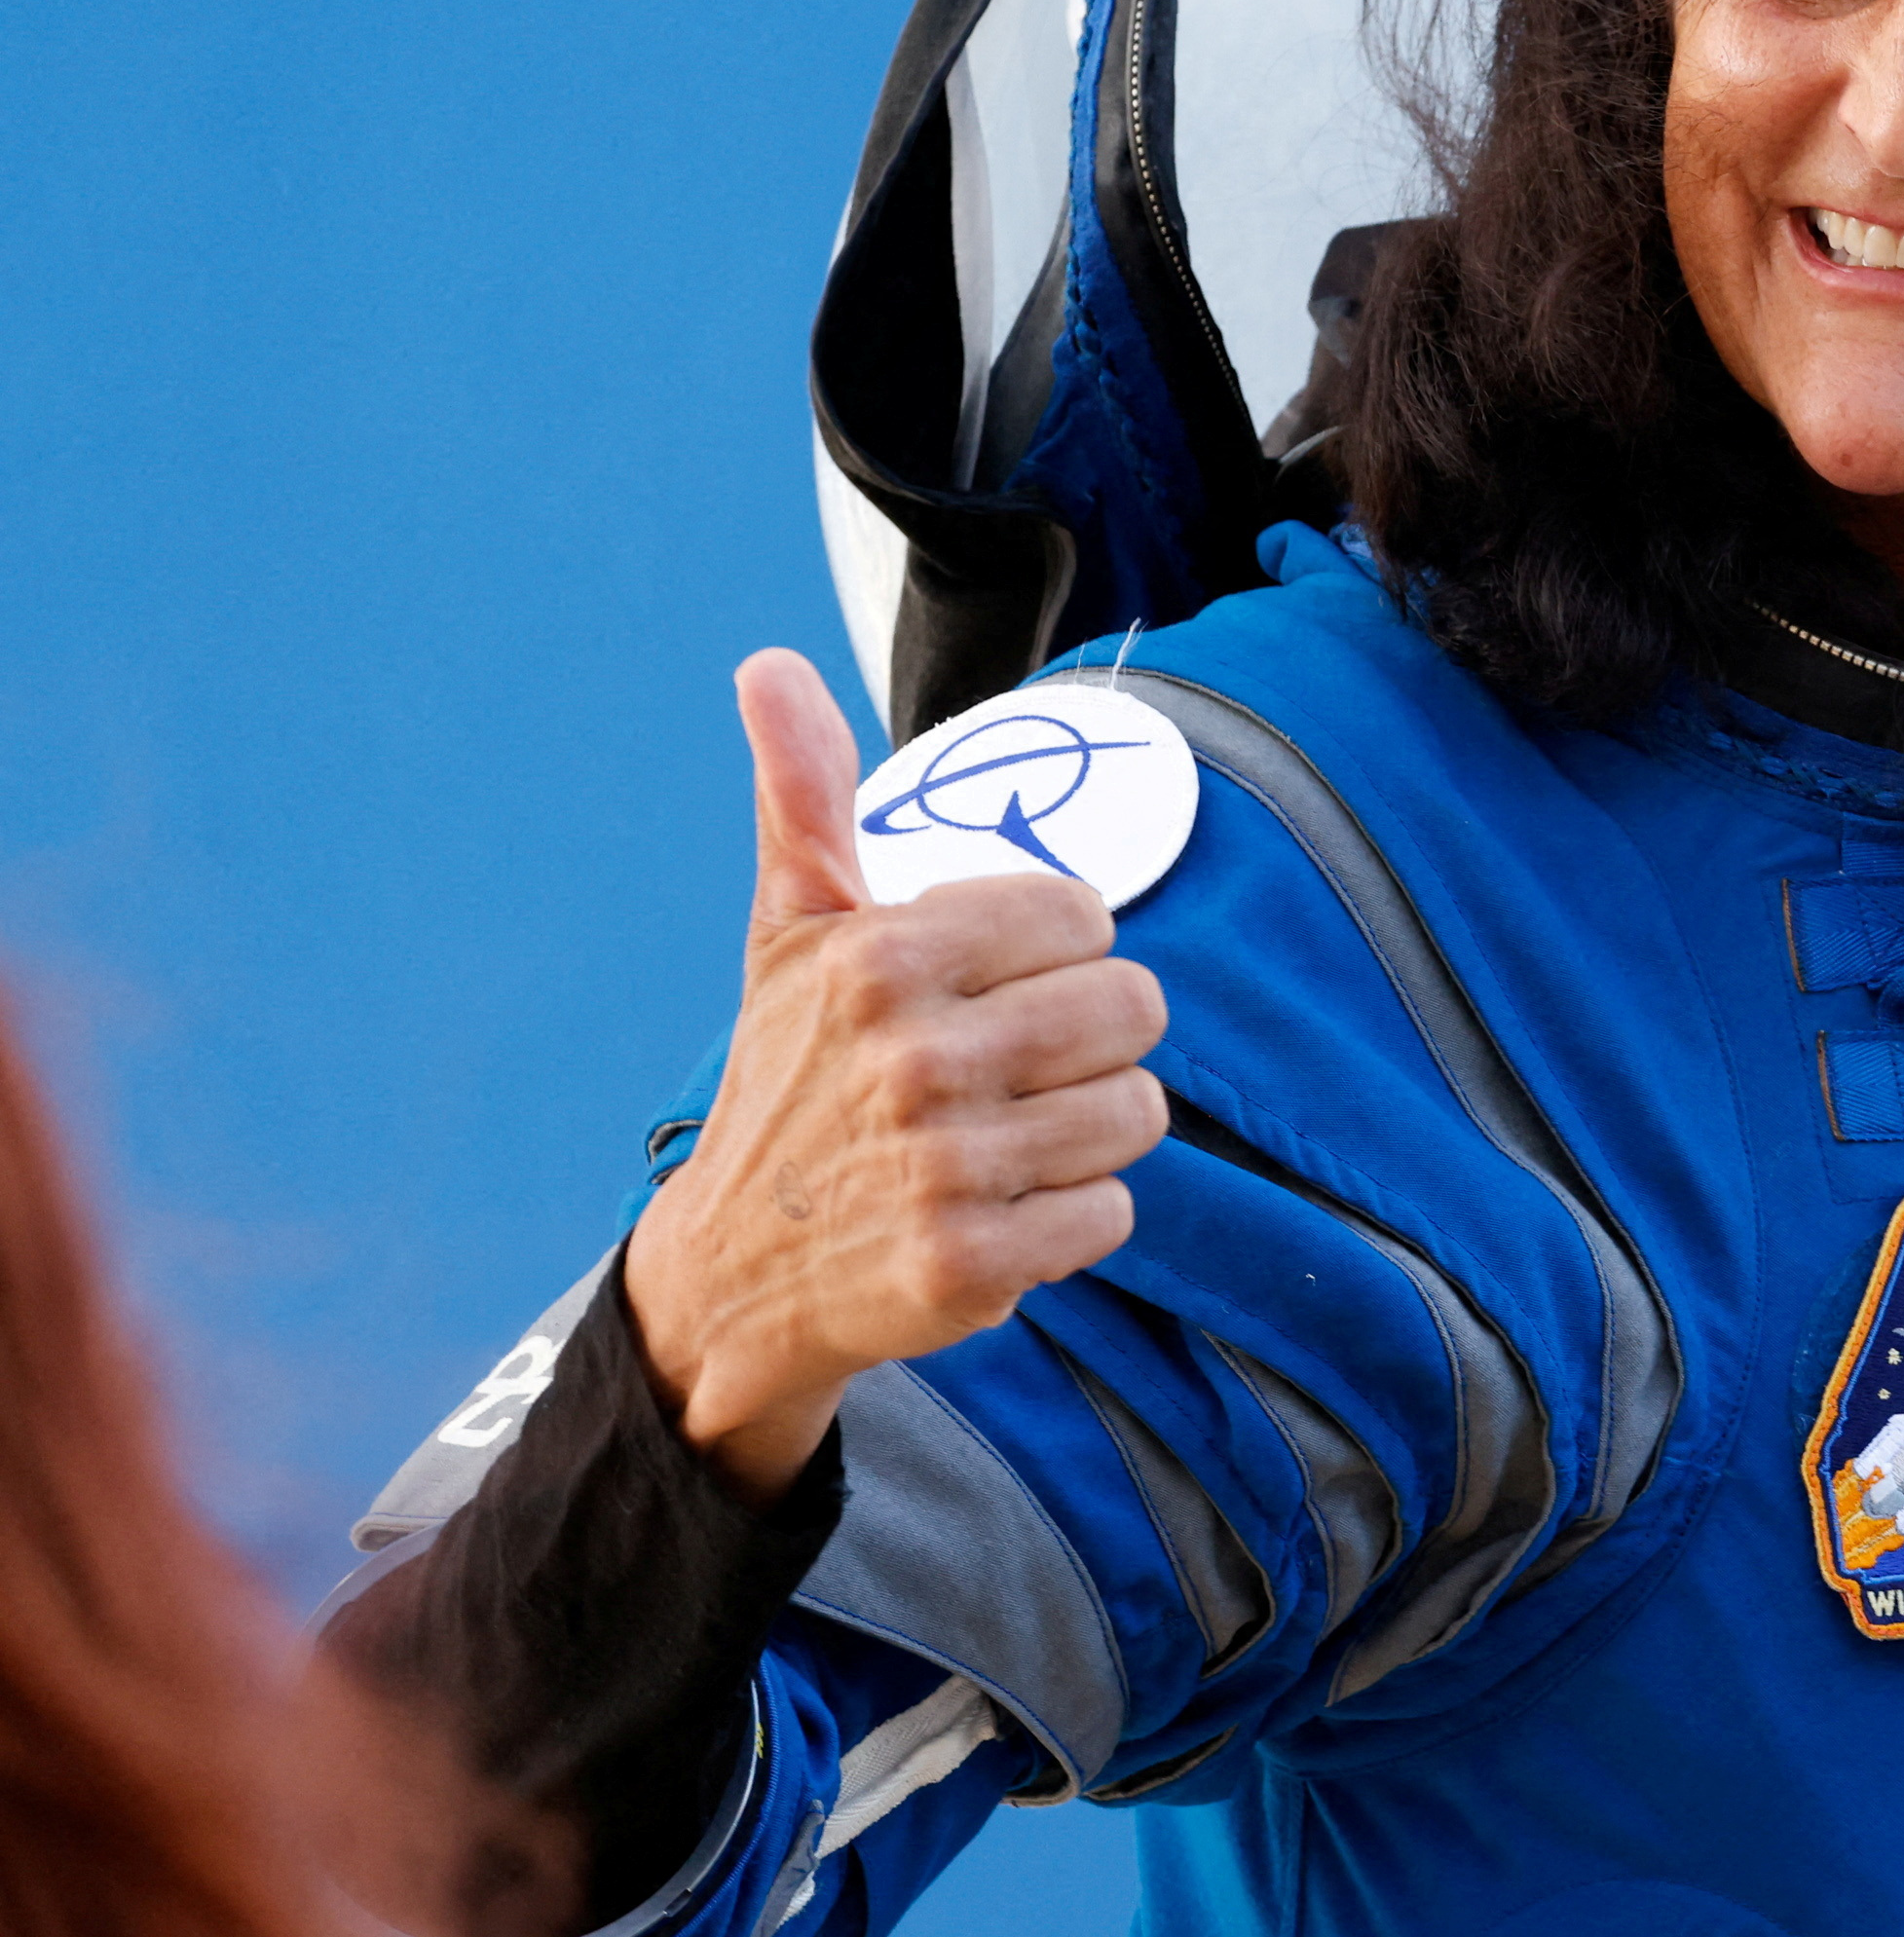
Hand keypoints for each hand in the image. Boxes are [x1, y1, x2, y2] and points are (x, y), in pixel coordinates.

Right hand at [621, 652, 1171, 1499]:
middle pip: (1133, 1008)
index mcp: (883, 958)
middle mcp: (914, 1058)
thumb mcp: (791, 932)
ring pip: (1138, 1113)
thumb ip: (804, 795)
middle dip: (1087, 1040)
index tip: (989, 988)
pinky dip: (1073, 1217)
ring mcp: (944, 1167)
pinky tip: (1000, 1211)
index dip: (1054, 952)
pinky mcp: (972, 1265)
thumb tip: (769, 665)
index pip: (1085, 916)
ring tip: (1005, 1141)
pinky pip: (1114, 1211)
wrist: (732, 1271)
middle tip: (1009, 1072)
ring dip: (1088, 1131)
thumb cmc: (787, 1078)